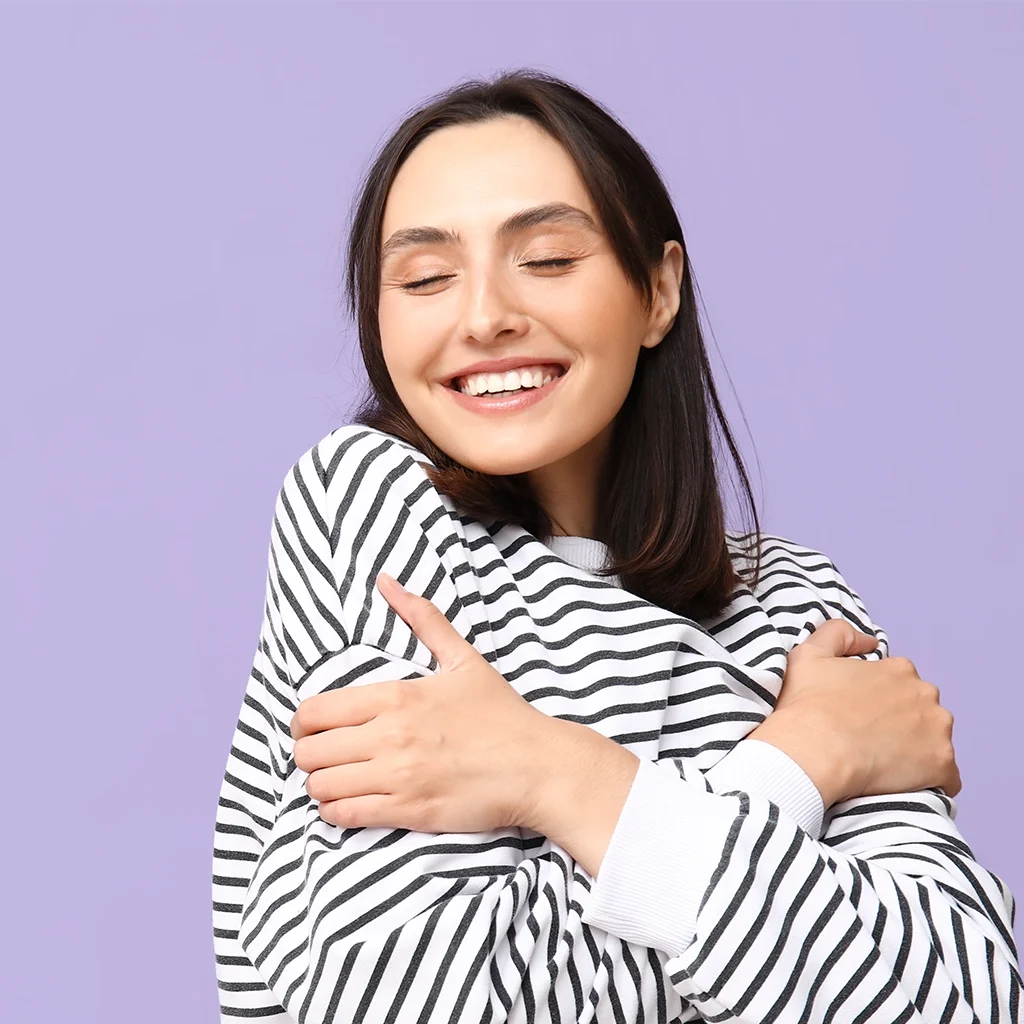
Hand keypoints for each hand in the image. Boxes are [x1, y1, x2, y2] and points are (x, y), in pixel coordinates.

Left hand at [291, 573, 556, 833]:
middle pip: (310, 751)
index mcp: (396, 696)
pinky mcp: (409, 811)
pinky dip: (336, 812)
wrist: (536, 766)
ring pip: (320, 786)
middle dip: (309, 754)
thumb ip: (422, 618)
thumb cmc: (500, 714)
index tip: (312, 729)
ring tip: (337, 780)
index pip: (314, 711)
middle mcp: (390, 736)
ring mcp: (398, 777)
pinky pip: (344, 815)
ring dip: (320, 785)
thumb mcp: (463, 659)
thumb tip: (386, 580)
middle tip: (326, 756)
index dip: (302, 723)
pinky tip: (350, 803)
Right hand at [748, 619, 960, 805]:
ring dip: (917, 752)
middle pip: (922, 712)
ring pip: (935, 742)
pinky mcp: (942, 764)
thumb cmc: (806, 705)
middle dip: (904, 725)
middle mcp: (926, 694)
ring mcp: (938, 730)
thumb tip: (868, 642)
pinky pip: (946, 778)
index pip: (901, 685)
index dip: (881, 702)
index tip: (862, 717)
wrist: (812, 750)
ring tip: (885, 766)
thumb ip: (839, 634)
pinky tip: (903, 785)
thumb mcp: (809, 653)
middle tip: (870, 741)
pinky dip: (930, 781)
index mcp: (899, 670)